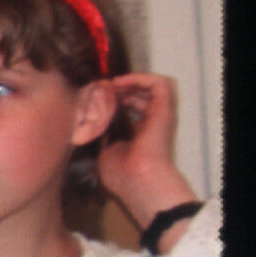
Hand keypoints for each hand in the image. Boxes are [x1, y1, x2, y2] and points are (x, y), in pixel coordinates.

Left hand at [95, 72, 197, 244]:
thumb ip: (102, 136)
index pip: (130, 107)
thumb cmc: (121, 174)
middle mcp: (151, 122)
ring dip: (130, 81)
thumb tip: (91, 123)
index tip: (94, 97)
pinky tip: (120, 82)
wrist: (137, 179)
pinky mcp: (164, 109)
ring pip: (151, 86)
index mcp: (138, 133)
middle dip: (120, 87)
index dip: (114, 98)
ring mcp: (159, 115)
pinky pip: (159, 84)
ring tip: (110, 84)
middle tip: (100, 88)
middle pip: (139, 94)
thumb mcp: (104, 151)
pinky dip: (140, 78)